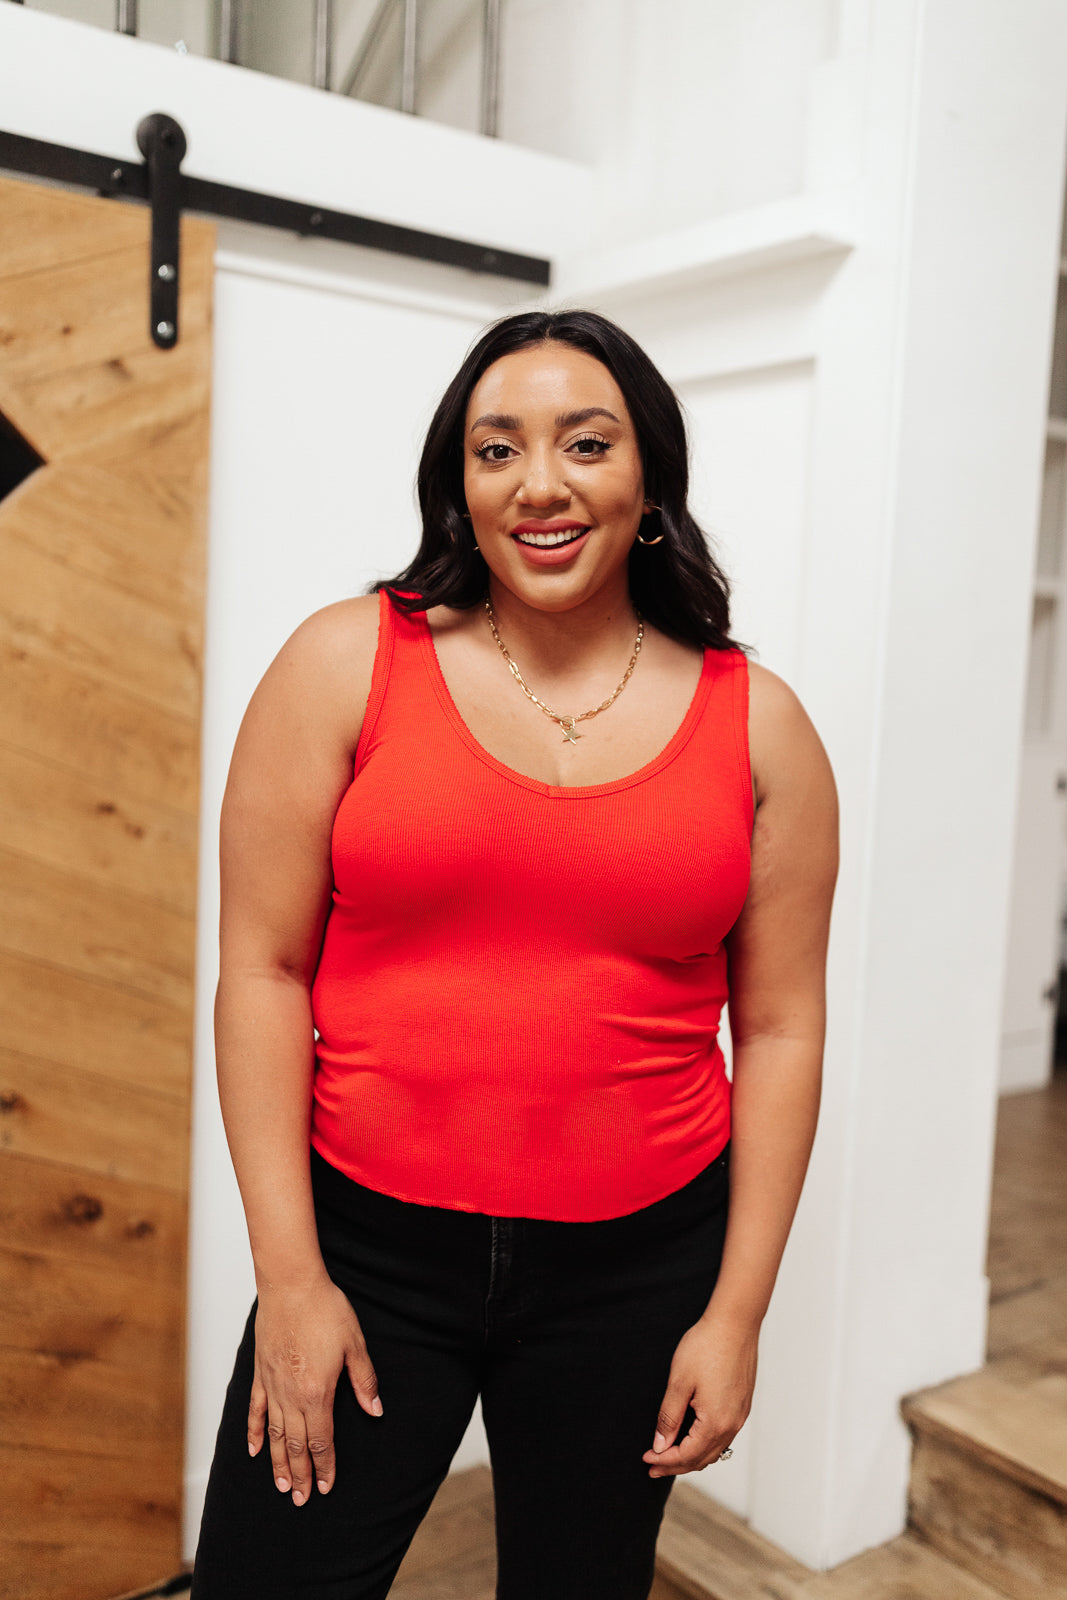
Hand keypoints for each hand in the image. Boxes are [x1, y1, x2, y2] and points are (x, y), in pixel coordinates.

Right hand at [248, 1275, 382, 1504]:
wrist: (291, 1285)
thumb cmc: (325, 1310)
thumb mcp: (354, 1344)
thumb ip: (364, 1381)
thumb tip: (375, 1410)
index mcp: (317, 1392)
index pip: (322, 1440)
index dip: (324, 1466)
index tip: (325, 1487)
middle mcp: (292, 1396)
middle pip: (297, 1445)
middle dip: (301, 1474)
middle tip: (301, 1499)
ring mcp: (273, 1386)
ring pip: (276, 1435)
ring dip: (279, 1462)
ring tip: (281, 1486)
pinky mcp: (260, 1374)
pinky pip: (256, 1411)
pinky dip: (255, 1433)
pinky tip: (255, 1450)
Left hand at [643, 1309, 757, 1477]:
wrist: (734, 1324)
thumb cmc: (706, 1347)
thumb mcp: (679, 1383)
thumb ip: (669, 1418)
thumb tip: (660, 1445)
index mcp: (715, 1423)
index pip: (686, 1455)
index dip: (664, 1460)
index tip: (646, 1459)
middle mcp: (732, 1425)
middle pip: (702, 1458)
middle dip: (676, 1465)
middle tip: (654, 1466)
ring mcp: (740, 1416)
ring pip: (715, 1450)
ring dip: (692, 1457)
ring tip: (671, 1457)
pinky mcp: (742, 1405)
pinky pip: (724, 1437)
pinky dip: (706, 1445)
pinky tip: (694, 1438)